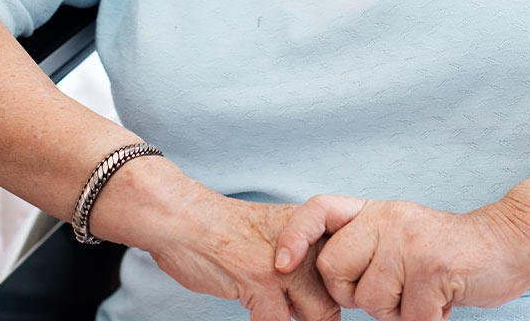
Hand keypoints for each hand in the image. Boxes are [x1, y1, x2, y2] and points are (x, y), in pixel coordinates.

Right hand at [150, 192, 337, 320]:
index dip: (336, 299)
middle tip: (299, 315)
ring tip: (276, 315)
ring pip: (318, 315)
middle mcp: (307, 243)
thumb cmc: (223, 232)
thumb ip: (297, 266)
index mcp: (313, 230)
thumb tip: (310, 308)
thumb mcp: (273, 239)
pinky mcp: (262, 280)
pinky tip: (257, 318)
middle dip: (319, 318)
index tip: (322, 309)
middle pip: (336, 298)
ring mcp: (287, 263)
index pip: (345, 272)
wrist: (184, 218)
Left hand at [274, 183, 529, 320]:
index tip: (279, 264)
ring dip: (397, 311)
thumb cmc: (448, 251)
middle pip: (335, 270)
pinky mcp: (432, 265)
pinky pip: (409, 315)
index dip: (294, 235)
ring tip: (423, 293)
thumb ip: (365, 246)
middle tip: (393, 292)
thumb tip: (320, 276)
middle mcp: (388, 218)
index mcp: (375, 210)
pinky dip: (427, 318)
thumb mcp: (399, 236)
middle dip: (356, 295)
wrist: (507, 243)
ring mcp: (409, 241)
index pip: (319, 209)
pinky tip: (442, 299)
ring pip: (370, 300)